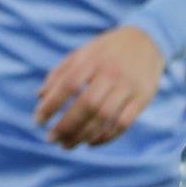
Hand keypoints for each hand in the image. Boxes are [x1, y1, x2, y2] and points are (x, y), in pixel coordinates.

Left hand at [35, 26, 165, 148]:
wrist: (147, 41)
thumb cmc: (106, 50)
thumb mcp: (82, 53)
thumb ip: (59, 73)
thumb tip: (39, 96)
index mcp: (92, 59)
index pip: (68, 84)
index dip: (51, 104)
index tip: (38, 121)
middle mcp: (110, 73)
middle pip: (87, 104)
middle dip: (67, 125)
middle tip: (51, 139)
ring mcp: (128, 87)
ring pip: (105, 117)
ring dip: (83, 135)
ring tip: (67, 145)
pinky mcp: (142, 99)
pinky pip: (123, 123)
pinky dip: (106, 137)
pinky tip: (90, 142)